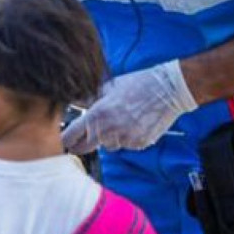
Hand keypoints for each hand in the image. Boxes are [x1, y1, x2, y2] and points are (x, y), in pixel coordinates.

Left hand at [62, 60, 196, 153]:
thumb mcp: (108, 88)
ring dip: (109, 138)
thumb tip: (73, 102)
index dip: (66, 140)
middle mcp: (108, 130)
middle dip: (82, 144)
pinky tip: (134, 124)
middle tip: (85, 137)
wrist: (167, 90)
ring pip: (108, 146)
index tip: (66, 140)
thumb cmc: (137, 85)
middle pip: (84, 148)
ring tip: (121, 120)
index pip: (70, 137)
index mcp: (96, 115)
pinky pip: (125, 145)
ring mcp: (124, 139)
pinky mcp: (139, 144)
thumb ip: (88, 99)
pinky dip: (127, 138)